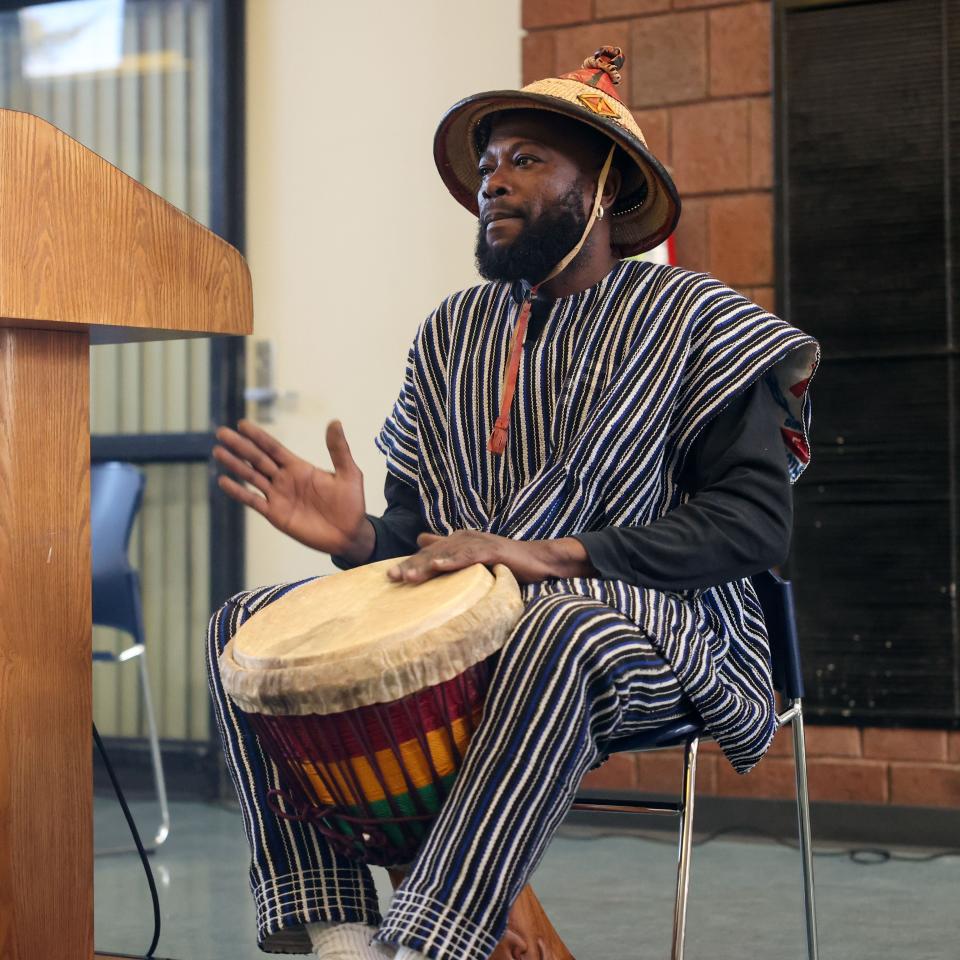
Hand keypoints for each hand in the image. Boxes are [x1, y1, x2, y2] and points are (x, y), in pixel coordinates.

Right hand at [212, 419, 373, 561]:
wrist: (350, 534)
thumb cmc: (351, 503)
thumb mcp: (349, 473)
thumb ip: (339, 449)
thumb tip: (334, 422)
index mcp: (299, 467)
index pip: (274, 448)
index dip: (258, 436)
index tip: (242, 424)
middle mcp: (285, 479)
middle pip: (258, 458)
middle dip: (240, 446)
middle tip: (221, 432)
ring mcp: (279, 496)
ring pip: (252, 476)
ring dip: (235, 465)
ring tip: (218, 451)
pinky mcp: (276, 514)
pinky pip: (253, 501)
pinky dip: (239, 492)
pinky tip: (224, 481)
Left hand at [387, 530, 592, 584]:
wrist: (537, 560)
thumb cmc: (505, 561)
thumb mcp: (473, 557)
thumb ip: (449, 550)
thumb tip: (421, 539)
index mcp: (458, 541)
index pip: (429, 553)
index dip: (410, 562)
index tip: (390, 576)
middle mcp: (464, 538)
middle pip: (432, 553)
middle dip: (411, 565)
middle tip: (391, 577)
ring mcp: (477, 543)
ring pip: (446, 555)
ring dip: (426, 565)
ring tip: (407, 577)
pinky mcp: (491, 551)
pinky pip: (469, 557)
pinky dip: (453, 561)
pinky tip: (440, 566)